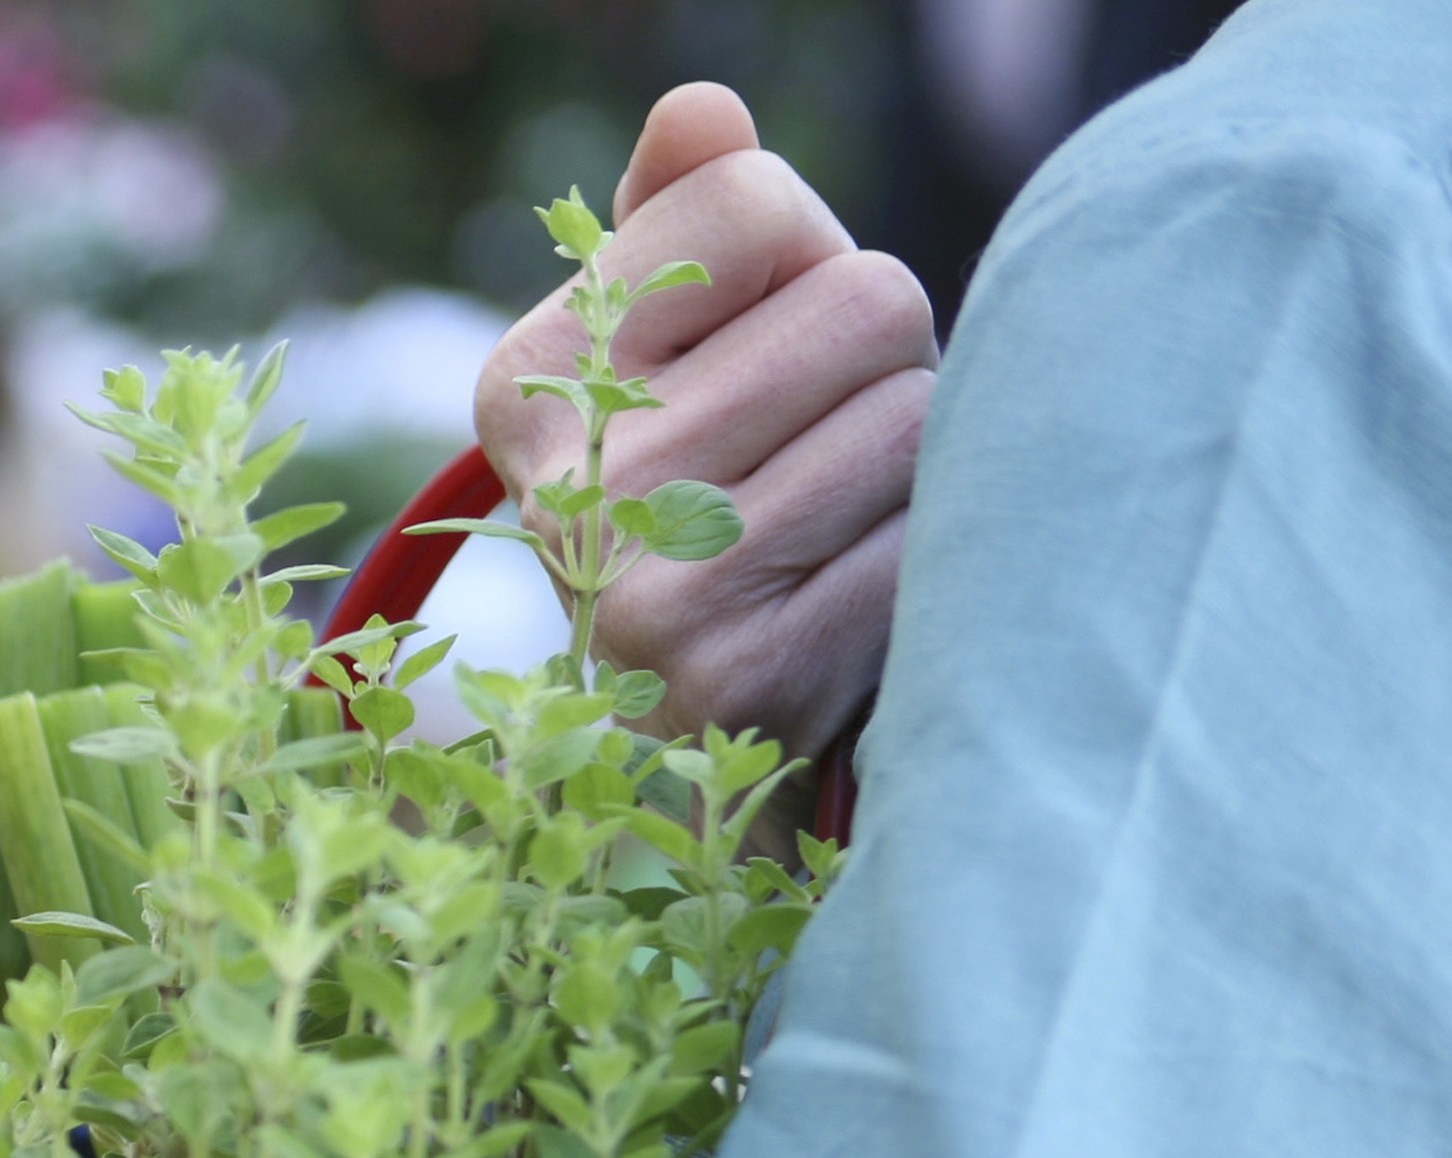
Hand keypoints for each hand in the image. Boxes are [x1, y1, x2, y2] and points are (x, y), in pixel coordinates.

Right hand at [475, 82, 933, 755]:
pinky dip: (920, 573)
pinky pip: (923, 546)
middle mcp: (564, 485)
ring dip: (913, 470)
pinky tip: (849, 614)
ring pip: (915, 419)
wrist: (681, 751)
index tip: (753, 349)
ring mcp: (641, 593)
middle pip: (868, 302)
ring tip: (834, 534)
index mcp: (528, 378)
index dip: (802, 256)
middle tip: (816, 455)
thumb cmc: (706, 504)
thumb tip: (702, 110)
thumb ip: (688, 223)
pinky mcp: (736, 686)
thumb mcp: (670, 359)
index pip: (756, 199)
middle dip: (880, 365)